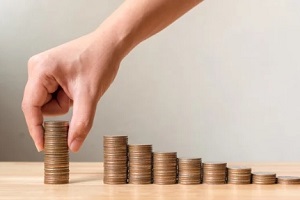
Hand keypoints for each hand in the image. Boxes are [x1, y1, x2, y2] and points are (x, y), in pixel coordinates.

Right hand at [22, 30, 122, 151]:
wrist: (110, 45)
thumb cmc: (100, 60)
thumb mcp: (90, 95)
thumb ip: (81, 123)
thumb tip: (72, 145)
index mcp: (40, 70)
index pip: (31, 108)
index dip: (36, 129)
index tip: (43, 146)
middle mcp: (37, 68)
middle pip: (41, 106)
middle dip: (62, 108)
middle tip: (78, 98)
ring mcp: (44, 70)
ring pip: (49, 102)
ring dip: (66, 102)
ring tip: (80, 88)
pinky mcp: (52, 72)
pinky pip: (55, 94)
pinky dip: (68, 96)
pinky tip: (78, 86)